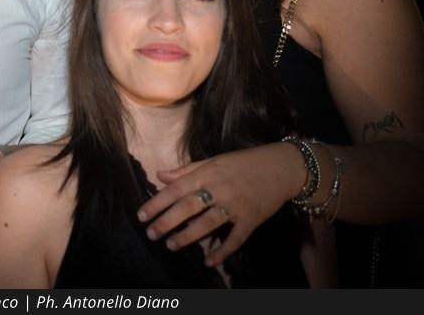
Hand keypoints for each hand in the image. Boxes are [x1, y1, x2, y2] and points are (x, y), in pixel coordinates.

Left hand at [136, 143, 300, 265]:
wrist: (281, 167)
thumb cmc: (243, 163)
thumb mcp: (213, 161)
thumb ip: (186, 170)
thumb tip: (160, 175)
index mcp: (207, 173)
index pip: (176, 189)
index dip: (157, 203)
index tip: (141, 215)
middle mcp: (219, 189)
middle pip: (188, 207)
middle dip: (167, 222)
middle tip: (151, 234)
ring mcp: (236, 205)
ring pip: (208, 223)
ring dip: (189, 236)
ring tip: (171, 245)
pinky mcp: (251, 219)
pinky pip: (236, 239)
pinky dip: (223, 251)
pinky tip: (209, 261)